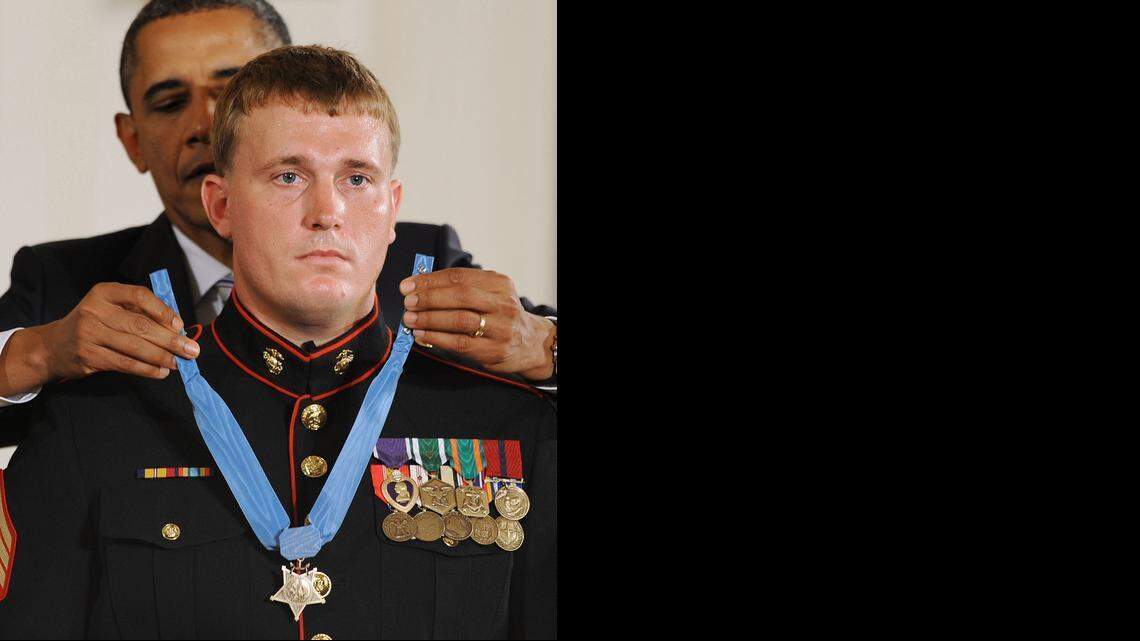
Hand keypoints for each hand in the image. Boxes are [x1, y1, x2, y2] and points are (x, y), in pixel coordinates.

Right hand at [0, 283, 199, 396]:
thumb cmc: (94, 324)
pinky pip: (125, 363)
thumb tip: (177, 329)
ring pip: (135, 347)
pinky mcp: (89, 356)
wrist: (53, 346)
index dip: (162, 310)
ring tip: (179, 364)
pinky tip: (161, 372)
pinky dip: (147, 369)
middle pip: (141, 325)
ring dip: (162, 357)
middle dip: (170, 340)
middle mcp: (94, 310)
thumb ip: (139, 313)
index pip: (139, 295)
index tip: (179, 325)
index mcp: (104, 292)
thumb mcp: (110, 309)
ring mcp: (89, 333)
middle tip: (191, 350)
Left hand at [400, 268, 554, 380]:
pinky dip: (437, 338)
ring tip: (410, 319)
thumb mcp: (491, 294)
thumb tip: (420, 285)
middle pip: (460, 295)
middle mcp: (502, 304)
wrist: (530, 343)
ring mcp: (500, 328)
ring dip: (430, 318)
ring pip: (460, 320)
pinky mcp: (494, 350)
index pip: (460, 277)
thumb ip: (462, 288)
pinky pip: (460, 343)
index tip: (408, 285)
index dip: (430, 280)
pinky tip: (422, 334)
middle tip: (408, 301)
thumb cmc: (500, 316)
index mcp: (499, 284)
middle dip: (429, 297)